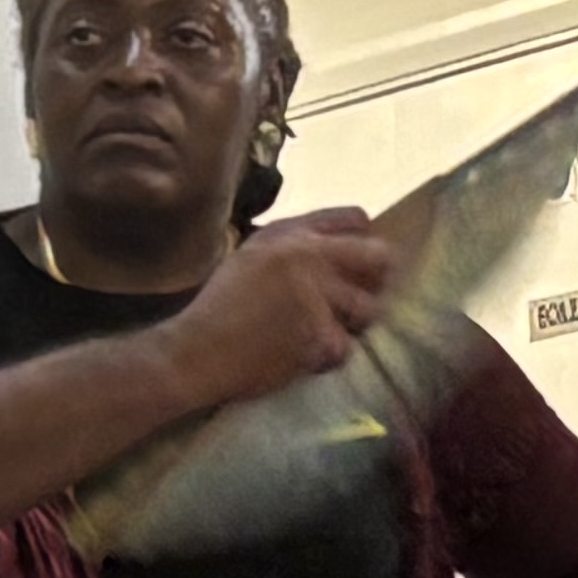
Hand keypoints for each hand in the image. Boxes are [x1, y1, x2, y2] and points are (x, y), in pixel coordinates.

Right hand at [169, 208, 395, 402]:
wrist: (198, 350)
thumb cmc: (220, 306)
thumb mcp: (252, 255)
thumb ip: (294, 244)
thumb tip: (341, 246)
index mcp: (292, 234)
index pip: (356, 220)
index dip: (364, 242)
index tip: (360, 262)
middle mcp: (309, 257)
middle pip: (379, 258)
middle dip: (376, 279)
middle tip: (358, 300)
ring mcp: (317, 296)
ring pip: (368, 309)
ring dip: (352, 323)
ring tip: (325, 332)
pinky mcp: (318, 335)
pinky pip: (346, 347)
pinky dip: (329, 357)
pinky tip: (305, 357)